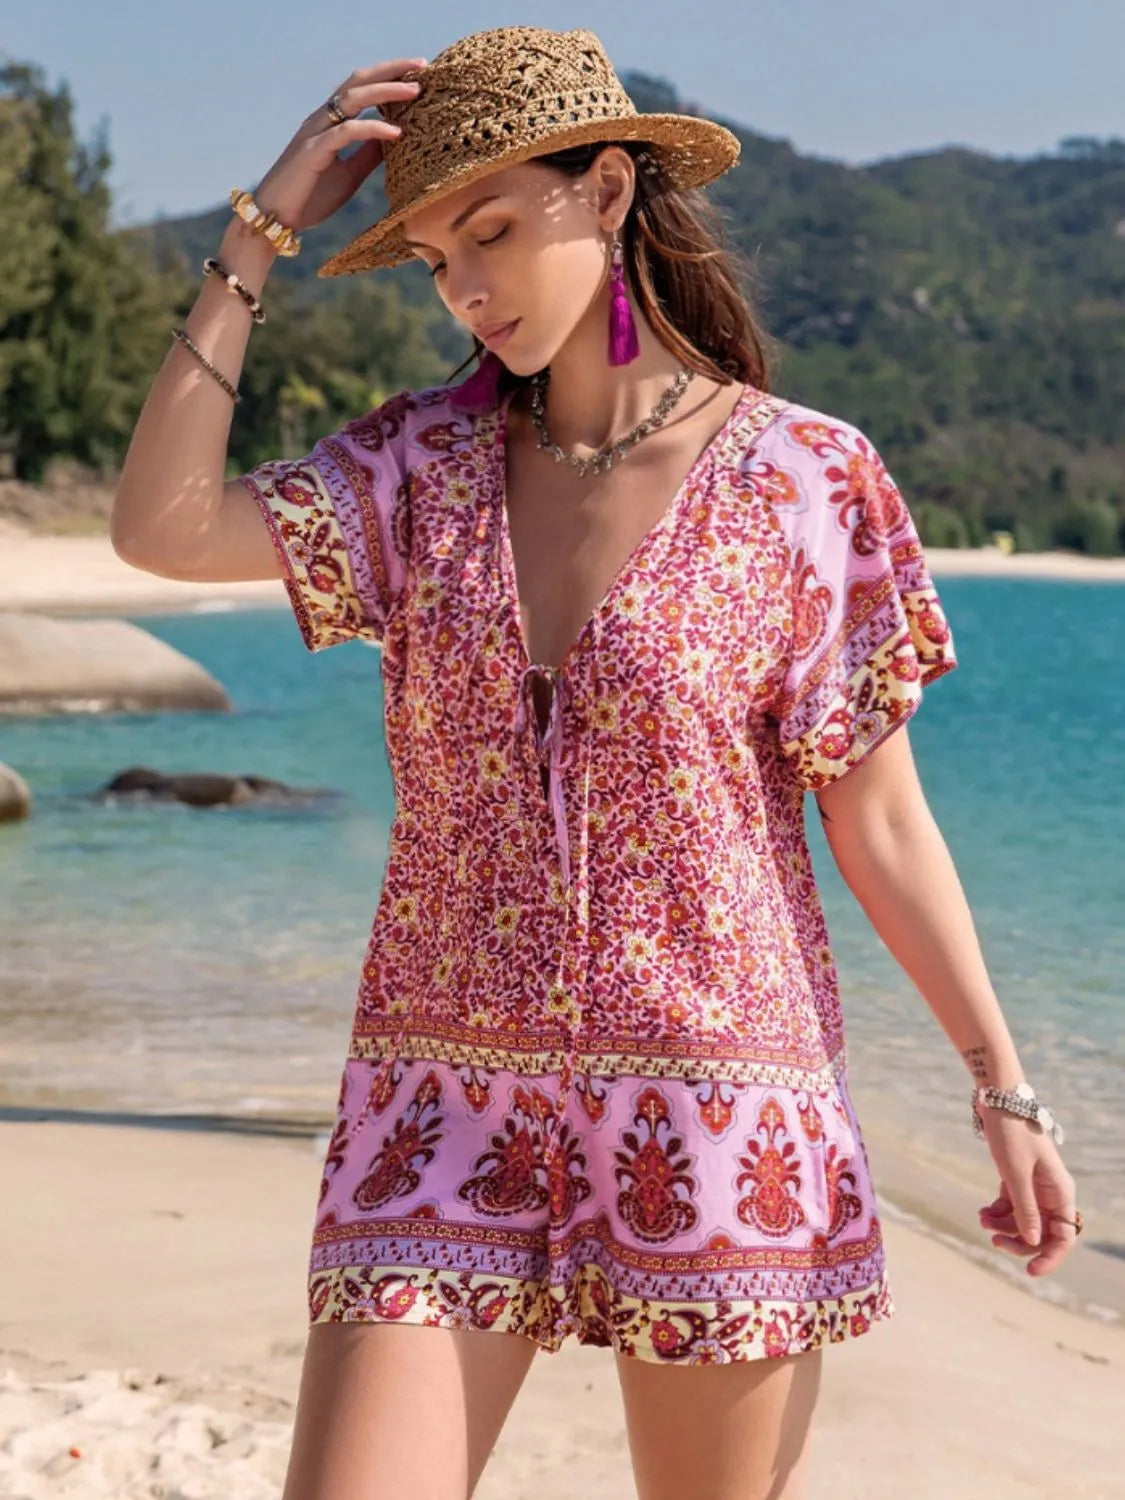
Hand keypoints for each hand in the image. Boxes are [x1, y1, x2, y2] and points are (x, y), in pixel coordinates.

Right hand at [251, 57, 426, 233]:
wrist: (278, 218)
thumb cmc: (311, 197)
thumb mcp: (349, 174)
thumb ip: (367, 154)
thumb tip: (393, 138)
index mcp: (330, 122)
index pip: (362, 88)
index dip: (388, 77)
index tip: (418, 72)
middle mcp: (322, 119)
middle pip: (358, 82)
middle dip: (391, 71)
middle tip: (423, 66)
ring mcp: (316, 132)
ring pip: (353, 99)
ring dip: (386, 91)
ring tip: (415, 90)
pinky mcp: (312, 151)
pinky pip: (346, 133)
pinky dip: (373, 129)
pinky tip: (396, 133)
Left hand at [976, 1108, 1079, 1276]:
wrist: (998, 1098)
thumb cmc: (1010, 1132)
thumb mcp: (1015, 1173)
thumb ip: (1024, 1208)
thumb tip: (1034, 1241)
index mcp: (1060, 1192)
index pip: (1063, 1237)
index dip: (1049, 1257)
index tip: (1029, 1271)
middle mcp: (1051, 1192)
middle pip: (1041, 1232)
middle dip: (1018, 1241)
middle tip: (993, 1240)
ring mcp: (1034, 1185)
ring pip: (1024, 1220)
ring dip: (1004, 1225)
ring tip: (982, 1219)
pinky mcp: (1017, 1177)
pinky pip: (1011, 1205)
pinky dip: (997, 1212)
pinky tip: (982, 1212)